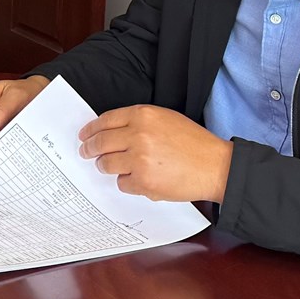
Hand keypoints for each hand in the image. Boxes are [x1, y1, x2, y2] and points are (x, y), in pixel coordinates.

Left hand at [78, 106, 232, 202]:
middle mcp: (138, 134)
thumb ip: (138, 122)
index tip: (84, 135)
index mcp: (143, 115)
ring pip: (107, 164)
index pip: (105, 120)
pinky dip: (128, 183)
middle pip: (100, 142)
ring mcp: (139, 159)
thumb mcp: (166, 119)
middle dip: (89, 149)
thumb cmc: (194, 143)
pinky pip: (122, 183)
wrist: (215, 166)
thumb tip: (112, 132)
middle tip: (86, 153)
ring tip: (113, 167)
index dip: (91, 129)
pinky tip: (139, 179)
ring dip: (107, 167)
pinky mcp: (143, 181)